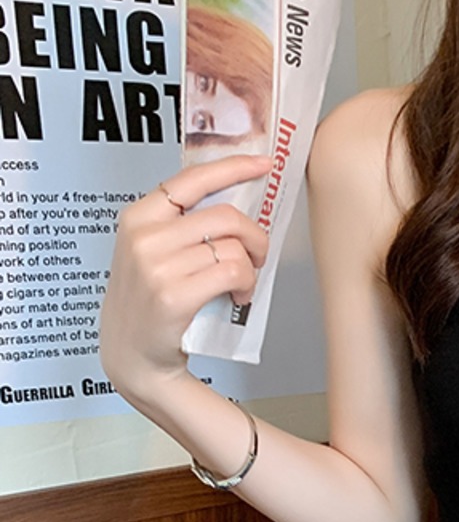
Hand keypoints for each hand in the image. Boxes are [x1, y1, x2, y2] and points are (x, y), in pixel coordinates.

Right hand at [98, 153, 272, 401]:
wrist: (133, 357)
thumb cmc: (150, 305)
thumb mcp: (153, 254)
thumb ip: (183, 228)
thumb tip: (236, 208)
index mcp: (140, 217)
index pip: (192, 179)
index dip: (233, 167)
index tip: (263, 164)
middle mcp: (145, 236)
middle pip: (225, 216)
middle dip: (255, 236)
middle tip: (258, 256)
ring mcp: (157, 265)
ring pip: (233, 248)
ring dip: (251, 268)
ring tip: (242, 285)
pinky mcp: (174, 294)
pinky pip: (232, 272)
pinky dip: (246, 285)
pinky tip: (238, 297)